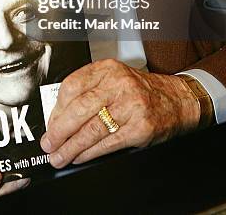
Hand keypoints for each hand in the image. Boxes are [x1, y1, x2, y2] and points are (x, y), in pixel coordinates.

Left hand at [40, 59, 199, 166]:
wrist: (177, 99)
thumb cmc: (141, 90)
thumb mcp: (115, 79)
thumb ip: (90, 91)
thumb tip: (59, 117)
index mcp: (108, 69)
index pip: (72, 86)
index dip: (56, 109)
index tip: (49, 123)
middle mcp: (119, 84)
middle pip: (79, 108)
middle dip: (59, 130)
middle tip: (48, 143)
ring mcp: (130, 106)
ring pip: (92, 129)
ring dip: (71, 147)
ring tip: (59, 156)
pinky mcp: (139, 127)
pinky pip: (108, 143)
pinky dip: (90, 153)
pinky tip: (80, 157)